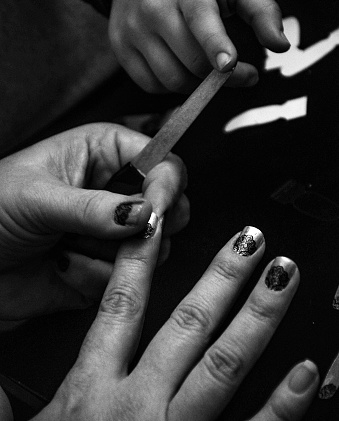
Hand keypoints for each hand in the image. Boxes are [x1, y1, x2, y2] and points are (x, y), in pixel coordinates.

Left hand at [0, 123, 187, 320]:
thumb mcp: (37, 198)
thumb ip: (94, 207)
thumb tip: (145, 213)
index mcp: (102, 153)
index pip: (160, 159)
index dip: (165, 183)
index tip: (153, 209)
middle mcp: (114, 191)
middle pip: (169, 204)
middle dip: (145, 224)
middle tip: (115, 230)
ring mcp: (113, 232)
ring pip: (154, 246)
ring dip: (108, 253)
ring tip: (69, 243)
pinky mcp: (106, 267)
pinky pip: (126, 278)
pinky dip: (91, 276)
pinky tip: (61, 264)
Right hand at [7, 226, 317, 420]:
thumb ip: (19, 397)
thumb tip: (5, 376)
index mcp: (94, 388)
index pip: (121, 306)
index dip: (141, 259)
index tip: (161, 220)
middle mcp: (137, 403)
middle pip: (188, 325)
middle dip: (222, 277)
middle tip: (251, 239)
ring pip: (224, 364)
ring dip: (258, 317)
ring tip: (283, 276)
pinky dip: (283, 404)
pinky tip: (308, 371)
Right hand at [108, 0, 289, 93]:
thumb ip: (261, 10)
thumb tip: (280, 46)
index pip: (201, 20)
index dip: (216, 46)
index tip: (229, 65)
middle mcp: (153, 9)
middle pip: (192, 62)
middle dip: (222, 78)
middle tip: (238, 72)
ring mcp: (132, 30)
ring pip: (171, 80)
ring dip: (197, 85)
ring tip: (208, 70)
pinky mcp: (121, 47)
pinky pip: (150, 85)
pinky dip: (172, 87)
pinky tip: (181, 69)